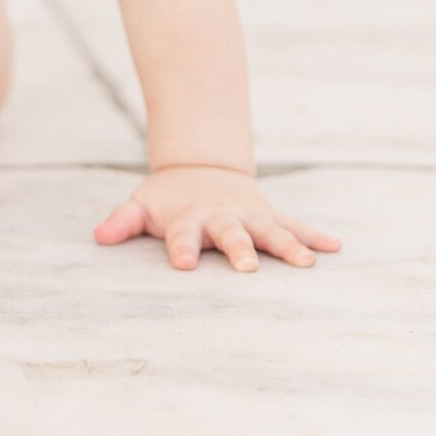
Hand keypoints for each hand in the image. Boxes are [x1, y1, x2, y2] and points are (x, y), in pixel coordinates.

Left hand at [93, 164, 341, 271]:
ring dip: (288, 246)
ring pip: (271, 231)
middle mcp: (222, 216)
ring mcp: (249, 215)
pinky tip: (336, 247)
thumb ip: (123, 221)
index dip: (181, 248)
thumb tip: (99, 236)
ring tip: (307, 263)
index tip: (183, 265)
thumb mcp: (142, 204)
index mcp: (189, 218)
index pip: (183, 235)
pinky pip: (295, 226)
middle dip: (240, 249)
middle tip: (247, 268)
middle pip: (231, 233)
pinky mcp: (269, 215)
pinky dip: (314, 236)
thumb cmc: (168, 198)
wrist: (201, 168)